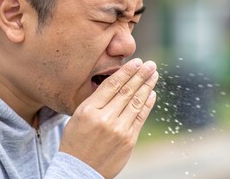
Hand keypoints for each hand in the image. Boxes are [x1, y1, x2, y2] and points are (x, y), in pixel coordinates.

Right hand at [59, 58, 157, 177]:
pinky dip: (148, 104)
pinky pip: (141, 118)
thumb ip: (96, 100)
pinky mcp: (129, 140)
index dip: (126, 72)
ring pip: (136, 102)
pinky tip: (152, 94)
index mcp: (89, 110)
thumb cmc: (76, 141)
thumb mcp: (78, 116)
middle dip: (141, 75)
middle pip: (127, 91)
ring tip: (154, 75)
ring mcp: (119, 130)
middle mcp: (105, 119)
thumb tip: (117, 83)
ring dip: (147, 86)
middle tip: (150, 64)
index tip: (136, 62)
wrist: (79, 171)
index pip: (112, 85)